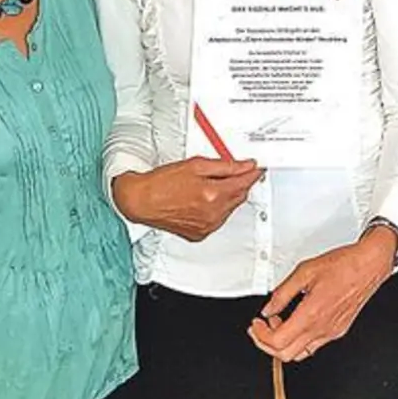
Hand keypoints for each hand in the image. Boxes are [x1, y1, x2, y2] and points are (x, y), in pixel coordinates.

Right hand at [111, 157, 261, 241]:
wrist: (141, 200)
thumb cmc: (161, 183)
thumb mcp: (196, 165)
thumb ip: (225, 165)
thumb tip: (244, 165)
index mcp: (213, 195)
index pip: (245, 182)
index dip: (252, 172)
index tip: (255, 167)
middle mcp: (212, 214)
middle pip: (239, 196)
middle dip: (239, 183)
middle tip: (233, 171)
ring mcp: (207, 226)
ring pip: (230, 208)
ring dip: (228, 196)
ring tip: (210, 185)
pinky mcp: (200, 234)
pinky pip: (218, 219)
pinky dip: (216, 209)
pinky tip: (203, 199)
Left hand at [247, 226, 397, 361]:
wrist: (369, 266)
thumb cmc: (343, 265)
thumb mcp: (304, 271)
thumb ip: (282, 292)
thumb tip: (268, 308)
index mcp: (311, 313)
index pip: (277, 341)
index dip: (260, 335)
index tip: (256, 324)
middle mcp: (322, 328)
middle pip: (285, 354)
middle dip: (267, 343)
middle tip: (261, 328)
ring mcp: (331, 332)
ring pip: (299, 354)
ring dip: (283, 344)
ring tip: (279, 324)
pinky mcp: (338, 331)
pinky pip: (313, 346)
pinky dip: (299, 341)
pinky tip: (297, 323)